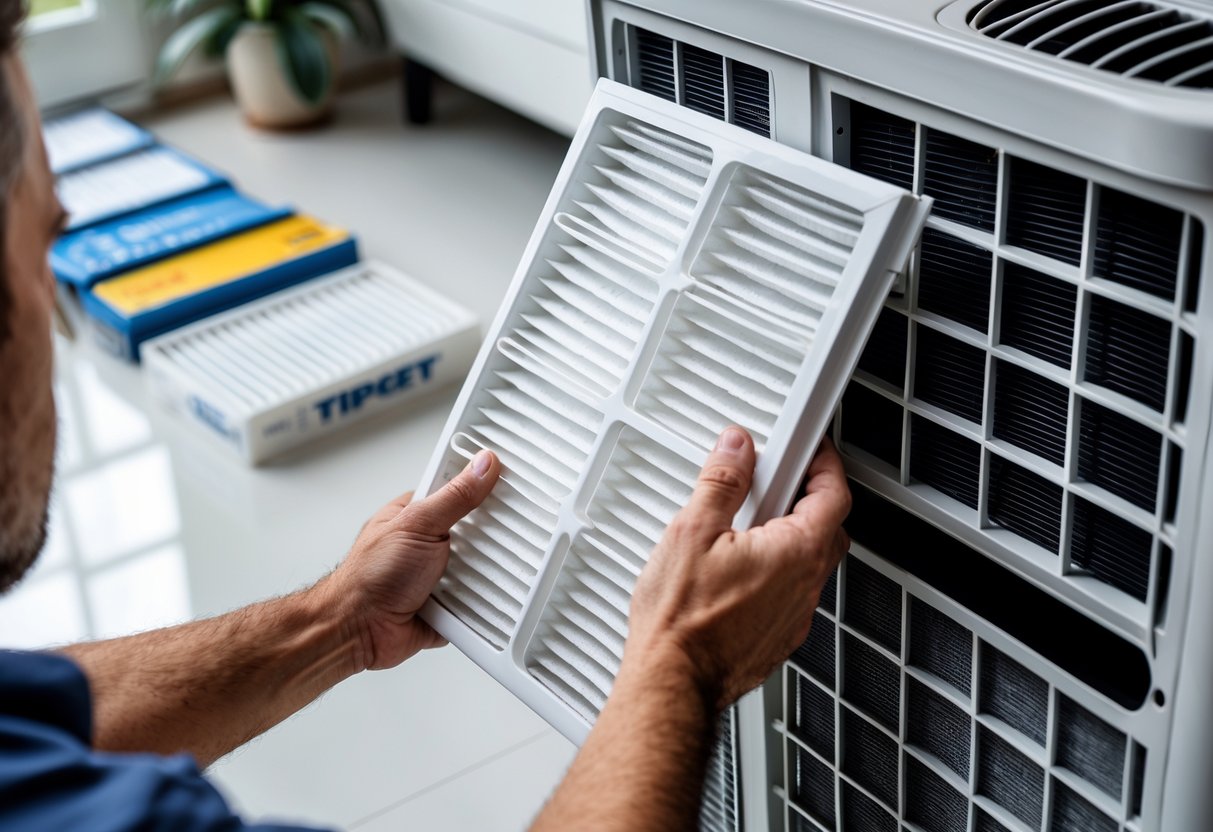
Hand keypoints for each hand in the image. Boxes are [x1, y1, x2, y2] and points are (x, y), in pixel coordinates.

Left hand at [323, 450, 500, 670]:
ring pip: (478, 568)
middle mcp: (426, 544)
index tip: (510, 481)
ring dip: (484, 573)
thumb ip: (454, 496)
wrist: (357, 630)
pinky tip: (483, 600)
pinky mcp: (445, 606)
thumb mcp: (418, 524)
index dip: (481, 485)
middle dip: (488, 536)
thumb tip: (482, 466)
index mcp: (416, 515)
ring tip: (492, 570)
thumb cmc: (369, 576)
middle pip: (473, 531)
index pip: (456, 490)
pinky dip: (479, 603)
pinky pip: (476, 601)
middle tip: (508, 532)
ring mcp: (435, 576)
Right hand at [625, 427, 850, 711]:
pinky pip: (787, 596)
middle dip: (808, 499)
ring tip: (744, 527)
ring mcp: (794, 617)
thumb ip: (722, 482)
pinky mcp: (776, 639)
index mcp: (797, 551)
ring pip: (807, 565)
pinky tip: (735, 573)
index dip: (824, 464)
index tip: (810, 449)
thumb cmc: (683, 619)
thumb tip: (736, 449)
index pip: (834, 494)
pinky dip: (772, 575)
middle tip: (776, 481)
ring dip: (787, 540)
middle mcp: (805, 586)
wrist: (673, 682)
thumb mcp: (693, 530)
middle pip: (828, 529)